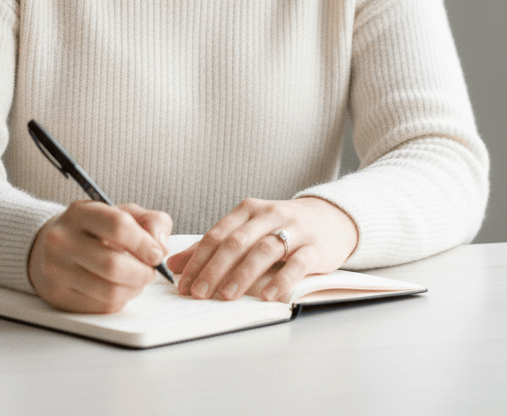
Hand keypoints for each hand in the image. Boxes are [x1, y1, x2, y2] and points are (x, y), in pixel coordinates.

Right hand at [27, 200, 172, 313]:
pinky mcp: (58, 297)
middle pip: (114, 265)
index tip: (156, 254)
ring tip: (137, 280)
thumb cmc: (94, 230)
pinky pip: (101, 307)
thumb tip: (160, 246)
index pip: (118, 226)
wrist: (48, 247)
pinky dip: (120, 300)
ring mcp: (56, 271)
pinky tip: (120, 288)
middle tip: (150, 271)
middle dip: (142, 272)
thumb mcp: (121, 213)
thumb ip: (151, 222)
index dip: (144, 243)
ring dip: (134, 289)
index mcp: (79, 213)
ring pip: (109, 291)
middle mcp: (62, 240)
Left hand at [167, 197, 357, 302]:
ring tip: (226, 296)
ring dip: (242, 275)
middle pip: (237, 242)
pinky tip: (267, 296)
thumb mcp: (248, 230)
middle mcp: (270, 215)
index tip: (183, 283)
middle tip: (198, 293)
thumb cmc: (282, 228)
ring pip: (264, 250)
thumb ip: (213, 247)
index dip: (198, 259)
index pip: (217, 234)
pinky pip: (297, 264)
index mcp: (248, 210)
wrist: (331, 219)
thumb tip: (174, 264)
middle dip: (214, 269)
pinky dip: (281, 280)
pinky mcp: (316, 247)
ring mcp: (295, 229)